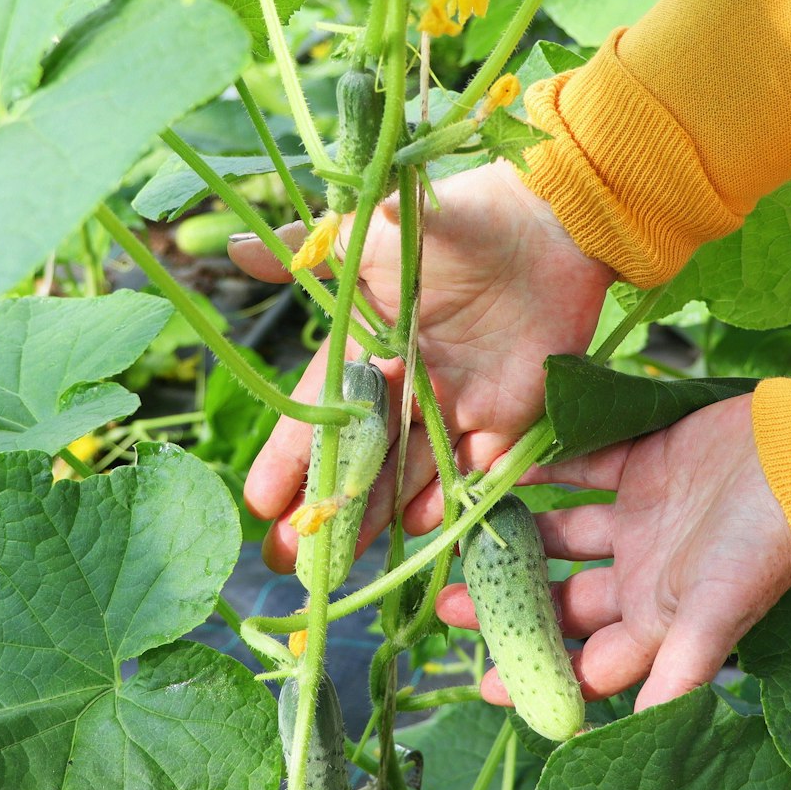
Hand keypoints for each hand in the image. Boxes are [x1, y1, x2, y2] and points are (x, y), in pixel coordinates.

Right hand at [229, 161, 615, 571]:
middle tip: (289, 561)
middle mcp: (408, 382)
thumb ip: (312, 250)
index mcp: (371, 343)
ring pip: (406, 473)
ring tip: (339, 566)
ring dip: (373, 518)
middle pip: (358, 456)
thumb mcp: (380, 236)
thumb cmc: (461, 223)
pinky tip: (414, 530)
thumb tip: (238, 246)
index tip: (260, 503)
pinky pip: (470, 472)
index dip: (291, 457)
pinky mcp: (507, 418)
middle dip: (324, 507)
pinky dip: (444, 501)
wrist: (552, 224)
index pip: (321, 410)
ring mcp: (455, 405)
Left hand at [435, 394, 790, 710]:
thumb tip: (647, 740)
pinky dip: (541, 472)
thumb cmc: (765, 542)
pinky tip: (497, 472)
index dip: (538, 675)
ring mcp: (640, 520)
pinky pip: (578, 471)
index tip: (482, 684)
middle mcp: (643, 577)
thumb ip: (679, 676)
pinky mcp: (642, 466)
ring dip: (514, 540)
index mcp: (659, 620)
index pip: (587, 662)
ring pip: (560, 539)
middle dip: (509, 608)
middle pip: (562, 603)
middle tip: (446, 606)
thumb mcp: (718, 616)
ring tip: (457, 537)